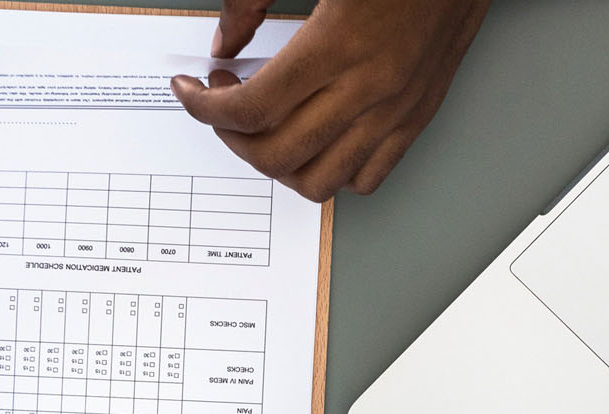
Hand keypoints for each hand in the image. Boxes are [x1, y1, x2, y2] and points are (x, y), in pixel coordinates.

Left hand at [171, 0, 489, 200]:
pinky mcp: (418, 116)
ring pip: (320, 180)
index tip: (191, 90)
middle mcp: (370, 87)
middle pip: (278, 154)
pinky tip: (314, 140)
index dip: (206, 107)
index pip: (252, 108)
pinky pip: (368, 177)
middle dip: (232, 138)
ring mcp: (397, 109)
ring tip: (263, 129)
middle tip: (221, 105)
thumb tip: (224, 38)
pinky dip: (331, 172)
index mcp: (338, 44)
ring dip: (277, 164)